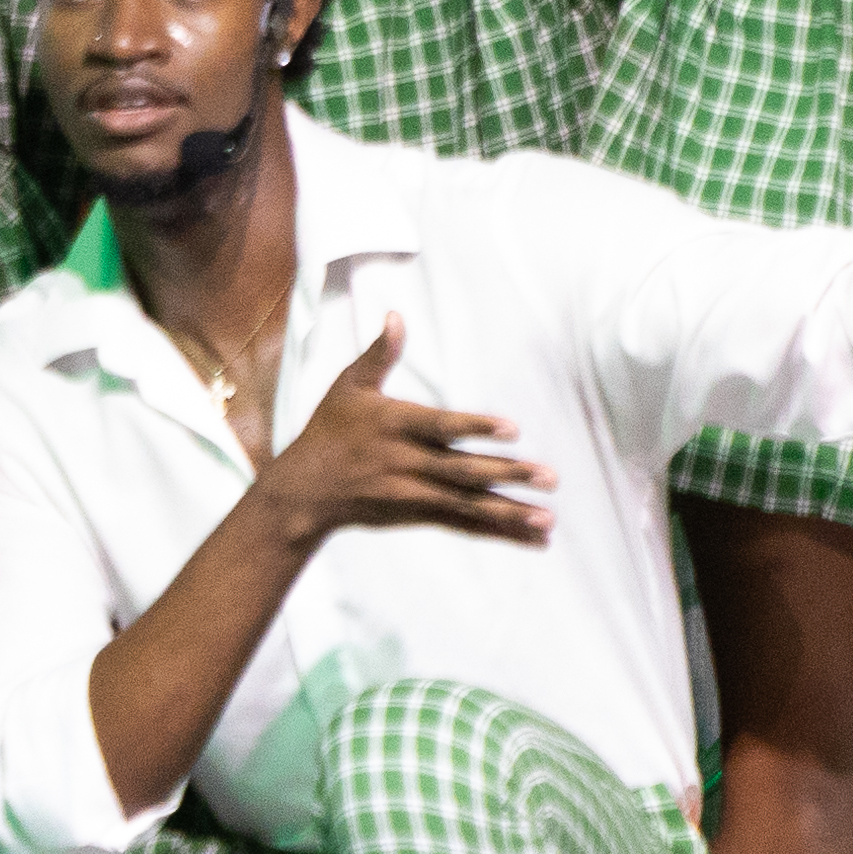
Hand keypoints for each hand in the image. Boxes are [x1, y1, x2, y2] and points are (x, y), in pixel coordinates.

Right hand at [261, 315, 551, 545]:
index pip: (441, 426)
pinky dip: (495, 530)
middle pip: (463, 471)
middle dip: (507, 475)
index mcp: (395, 425)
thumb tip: (395, 316)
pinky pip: (461, 523)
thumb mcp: (348, 386)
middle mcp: (406, 462)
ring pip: (467, 504)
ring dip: (508, 512)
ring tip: (547, 520)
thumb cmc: (327, 430)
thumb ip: (378, 354)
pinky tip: (526, 537)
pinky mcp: (416, 514)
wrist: (304, 491)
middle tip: (549, 477)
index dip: (476, 427)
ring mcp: (413, 493)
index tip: (513, 428)